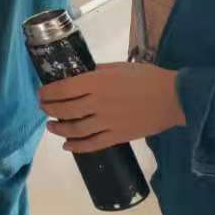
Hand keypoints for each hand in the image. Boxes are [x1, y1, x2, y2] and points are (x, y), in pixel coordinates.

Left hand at [40, 62, 185, 152]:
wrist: (174, 98)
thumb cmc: (146, 77)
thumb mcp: (117, 67)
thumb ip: (96, 72)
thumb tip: (78, 76)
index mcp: (96, 82)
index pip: (63, 89)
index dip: (48, 93)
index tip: (41, 94)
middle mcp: (97, 102)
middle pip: (65, 109)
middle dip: (49, 109)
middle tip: (43, 108)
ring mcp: (107, 122)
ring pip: (75, 129)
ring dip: (58, 129)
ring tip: (51, 126)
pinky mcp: (118, 137)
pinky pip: (93, 144)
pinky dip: (77, 147)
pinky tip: (68, 146)